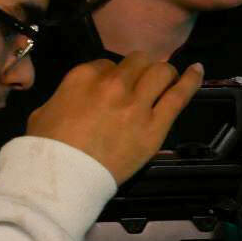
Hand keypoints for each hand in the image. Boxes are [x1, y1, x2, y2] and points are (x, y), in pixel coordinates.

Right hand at [26, 53, 203, 183]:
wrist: (63, 178)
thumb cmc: (47, 149)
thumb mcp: (44, 112)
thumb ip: (65, 96)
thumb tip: (75, 98)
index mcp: (84, 76)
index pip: (107, 64)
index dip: (113, 74)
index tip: (114, 86)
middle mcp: (114, 83)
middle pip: (137, 62)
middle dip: (139, 69)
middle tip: (141, 82)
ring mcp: (137, 104)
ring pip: (160, 72)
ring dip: (163, 73)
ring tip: (166, 78)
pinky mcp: (155, 126)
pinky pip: (179, 95)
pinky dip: (191, 80)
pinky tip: (198, 70)